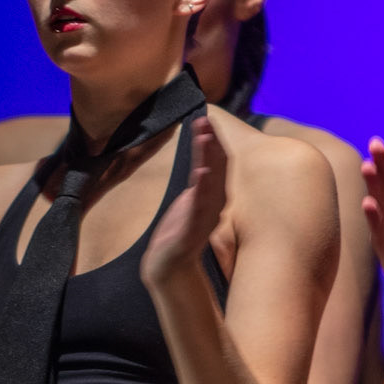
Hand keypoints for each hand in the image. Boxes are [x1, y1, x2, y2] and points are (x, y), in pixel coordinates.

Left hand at [140, 116, 225, 288]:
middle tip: (206, 119)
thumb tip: (206, 161)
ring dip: (208, 158)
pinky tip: (202, 172)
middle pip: (216, 168)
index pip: (215, 163)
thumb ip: (201, 182)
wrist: (168, 265)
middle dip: (211, 143)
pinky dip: (201, 189)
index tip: (205, 118)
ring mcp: (204, 217)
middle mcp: (213, 204)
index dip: (211, 141)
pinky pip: (199, 206)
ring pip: (209, 183)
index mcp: (211, 196)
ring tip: (205, 138)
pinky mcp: (192, 231)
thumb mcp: (191, 200)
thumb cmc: (180, 232)